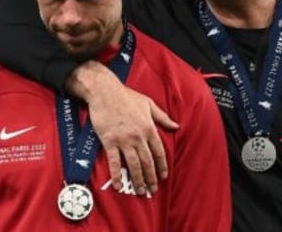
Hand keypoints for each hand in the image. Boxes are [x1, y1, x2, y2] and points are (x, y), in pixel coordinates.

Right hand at [67, 62, 178, 194]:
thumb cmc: (126, 96)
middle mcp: (138, 136)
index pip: (159, 152)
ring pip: (134, 164)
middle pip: (147, 162)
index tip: (164, 177)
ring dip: (138, 180)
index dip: (162, 166)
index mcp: (149, 128)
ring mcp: (123, 140)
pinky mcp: (109, 141)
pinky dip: (117, 175)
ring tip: (141, 191)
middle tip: (153, 190)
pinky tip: (119, 186)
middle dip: (151, 178)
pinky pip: (114, 162)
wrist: (105, 91)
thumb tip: (176, 126)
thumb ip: (163, 117)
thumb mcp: (148, 104)